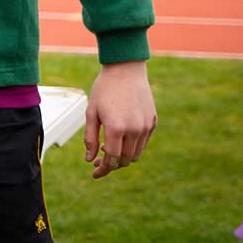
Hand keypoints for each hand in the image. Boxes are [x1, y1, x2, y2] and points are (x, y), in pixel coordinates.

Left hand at [84, 60, 156, 178]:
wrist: (126, 69)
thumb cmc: (104, 89)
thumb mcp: (91, 112)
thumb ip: (90, 138)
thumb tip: (89, 160)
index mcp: (116, 128)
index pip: (112, 158)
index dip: (103, 168)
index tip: (95, 173)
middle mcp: (135, 129)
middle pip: (125, 160)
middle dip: (112, 165)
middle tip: (99, 162)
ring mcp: (146, 126)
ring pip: (136, 154)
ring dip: (123, 157)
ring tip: (108, 150)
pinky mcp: (153, 122)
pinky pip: (143, 142)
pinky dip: (132, 147)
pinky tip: (121, 140)